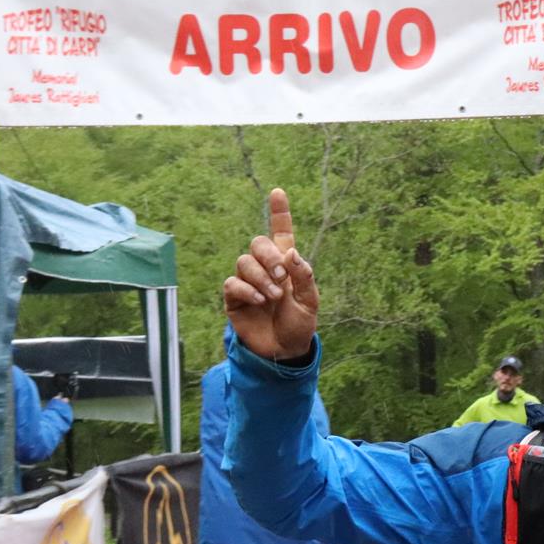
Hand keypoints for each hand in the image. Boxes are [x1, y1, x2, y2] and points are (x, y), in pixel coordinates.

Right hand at [223, 188, 318, 359]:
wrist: (284, 350)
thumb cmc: (299, 324)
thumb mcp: (310, 301)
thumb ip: (303, 276)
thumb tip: (290, 252)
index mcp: (286, 264)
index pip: (281, 232)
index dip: (279, 212)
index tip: (278, 192)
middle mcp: (265, 268)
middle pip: (257, 242)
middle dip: (269, 257)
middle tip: (282, 277)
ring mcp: (248, 282)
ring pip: (244, 261)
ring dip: (261, 277)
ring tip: (273, 296)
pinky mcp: (234, 297)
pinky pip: (233, 282)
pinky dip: (247, 289)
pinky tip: (259, 301)